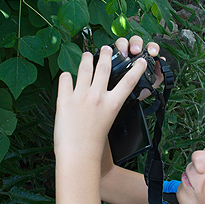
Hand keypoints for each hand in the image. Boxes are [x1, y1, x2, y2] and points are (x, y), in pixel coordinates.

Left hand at [54, 45, 147, 162]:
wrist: (78, 155)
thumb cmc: (94, 145)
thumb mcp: (107, 122)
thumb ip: (106, 106)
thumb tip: (100, 95)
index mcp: (112, 104)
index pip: (128, 82)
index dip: (136, 69)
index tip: (140, 60)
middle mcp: (97, 97)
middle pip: (104, 68)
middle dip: (106, 55)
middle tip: (106, 48)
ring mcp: (80, 96)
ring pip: (84, 68)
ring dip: (86, 58)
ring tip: (87, 54)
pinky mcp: (64, 99)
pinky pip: (65, 79)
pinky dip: (66, 76)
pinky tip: (67, 75)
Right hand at [114, 35, 163, 97]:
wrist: (121, 103)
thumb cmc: (134, 93)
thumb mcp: (148, 87)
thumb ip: (157, 76)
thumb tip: (163, 63)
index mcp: (143, 59)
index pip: (149, 47)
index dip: (152, 47)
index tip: (152, 53)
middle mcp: (132, 54)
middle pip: (135, 41)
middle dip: (136, 43)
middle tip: (136, 51)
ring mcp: (120, 54)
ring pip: (122, 42)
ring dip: (124, 45)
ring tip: (124, 54)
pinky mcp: (109, 57)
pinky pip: (110, 50)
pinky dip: (111, 50)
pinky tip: (112, 56)